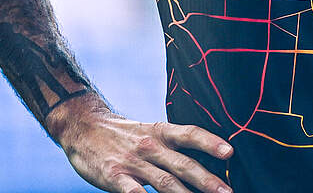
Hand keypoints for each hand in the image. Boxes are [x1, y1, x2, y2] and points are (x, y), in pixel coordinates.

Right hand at [51, 99, 233, 192]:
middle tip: (227, 192)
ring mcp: (132, 162)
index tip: (230, 152)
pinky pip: (132, 191)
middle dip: (207, 180)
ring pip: (164, 182)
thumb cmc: (123, 134)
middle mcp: (150, 146)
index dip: (210, 142)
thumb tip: (204, 160)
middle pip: (183, 164)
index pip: (190, 134)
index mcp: (160, 132)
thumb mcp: (150, 131)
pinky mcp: (114, 176)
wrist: (83, 126)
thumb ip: (173, 146)